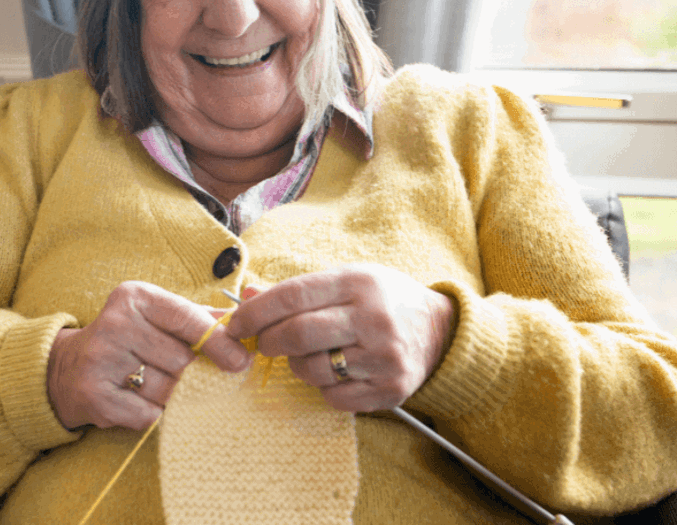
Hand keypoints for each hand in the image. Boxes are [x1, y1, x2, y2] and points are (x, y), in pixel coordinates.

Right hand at [48, 281, 252, 430]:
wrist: (69, 369)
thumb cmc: (128, 338)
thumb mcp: (157, 316)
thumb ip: (198, 318)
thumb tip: (242, 325)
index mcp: (134, 297)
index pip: (187, 318)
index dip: (219, 341)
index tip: (241, 359)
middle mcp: (114, 323)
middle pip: (181, 359)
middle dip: (190, 372)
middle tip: (179, 372)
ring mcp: (101, 360)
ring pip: (168, 389)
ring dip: (171, 394)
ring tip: (150, 383)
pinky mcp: (95, 395)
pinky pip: (149, 414)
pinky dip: (151, 413)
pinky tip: (136, 400)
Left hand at [225, 264, 454, 412]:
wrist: (440, 328)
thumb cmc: (382, 300)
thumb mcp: (346, 280)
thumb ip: (299, 289)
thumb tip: (249, 295)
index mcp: (357, 283)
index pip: (293, 295)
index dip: (256, 312)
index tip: (237, 324)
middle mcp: (373, 318)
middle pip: (299, 334)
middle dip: (269, 342)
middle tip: (264, 344)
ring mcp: (384, 357)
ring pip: (313, 370)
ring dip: (296, 366)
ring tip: (306, 356)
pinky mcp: (391, 389)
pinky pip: (335, 397)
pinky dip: (323, 388)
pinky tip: (334, 372)